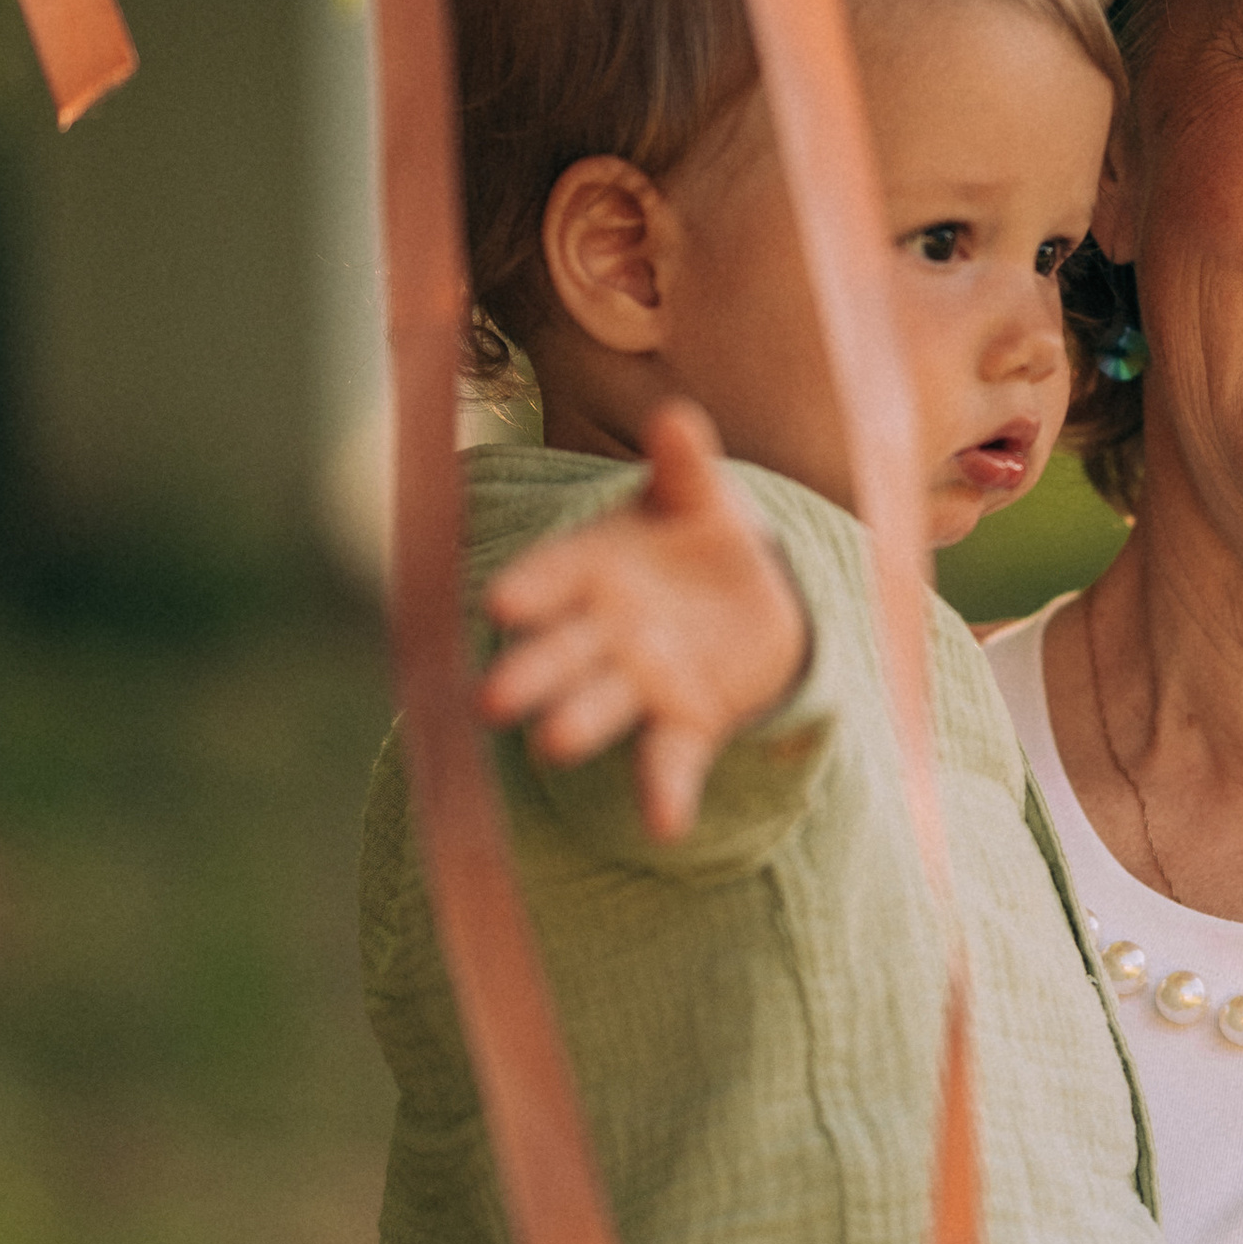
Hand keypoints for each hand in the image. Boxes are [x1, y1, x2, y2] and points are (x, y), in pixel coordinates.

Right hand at [478, 399, 806, 839]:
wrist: (751, 597)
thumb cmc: (698, 536)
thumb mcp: (697, 497)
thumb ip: (685, 466)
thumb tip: (675, 418)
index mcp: (594, 567)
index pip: (554, 577)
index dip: (531, 591)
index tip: (502, 604)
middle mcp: (602, 631)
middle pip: (560, 653)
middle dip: (530, 674)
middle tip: (491, 699)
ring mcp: (639, 681)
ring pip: (602, 706)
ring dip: (577, 726)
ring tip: (553, 747)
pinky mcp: (685, 723)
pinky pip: (670, 761)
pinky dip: (665, 793)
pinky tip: (666, 825)